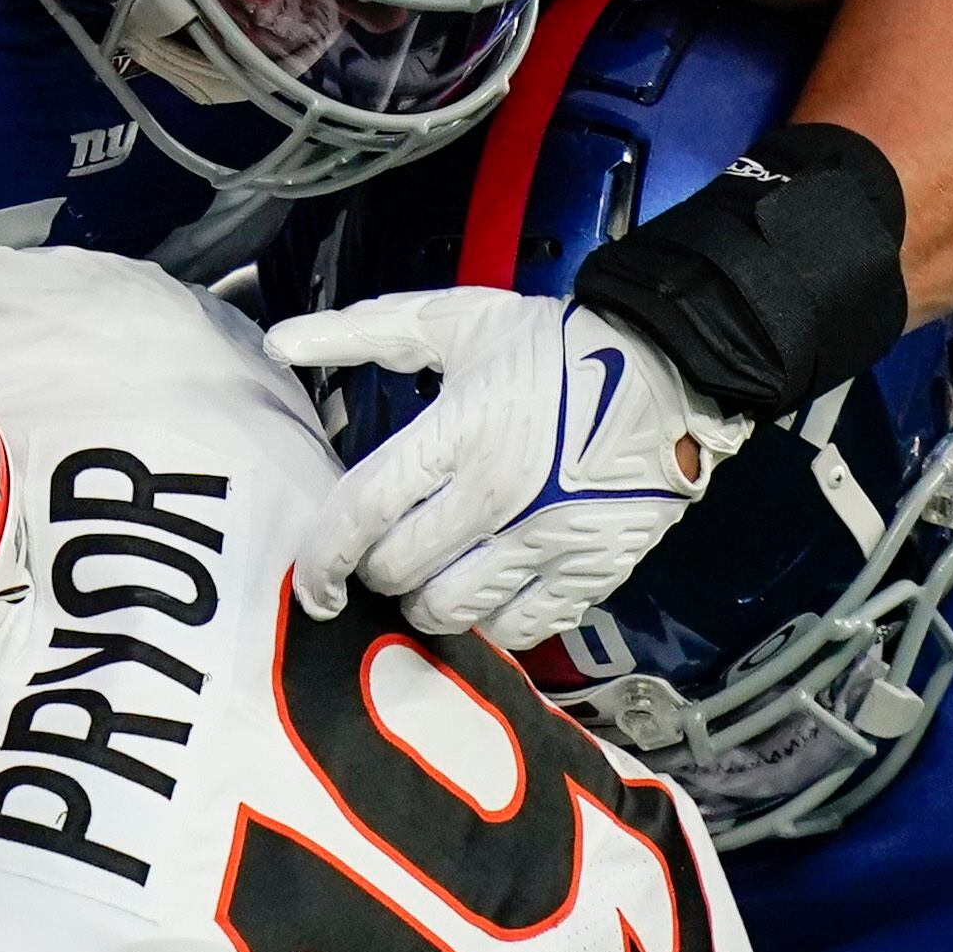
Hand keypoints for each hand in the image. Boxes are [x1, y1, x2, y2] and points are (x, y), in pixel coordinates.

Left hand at [263, 291, 746, 648]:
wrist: (672, 365)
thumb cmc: (553, 345)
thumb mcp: (455, 322)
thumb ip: (363, 333)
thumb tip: (280, 343)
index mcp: (459, 432)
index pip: (363, 514)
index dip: (322, 560)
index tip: (312, 582)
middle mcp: (498, 493)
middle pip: (399, 570)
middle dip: (376, 573)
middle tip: (385, 557)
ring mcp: (549, 537)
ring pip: (452, 610)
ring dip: (424, 605)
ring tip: (428, 581)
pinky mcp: (593, 568)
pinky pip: (520, 629)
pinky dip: (490, 626)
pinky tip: (485, 598)